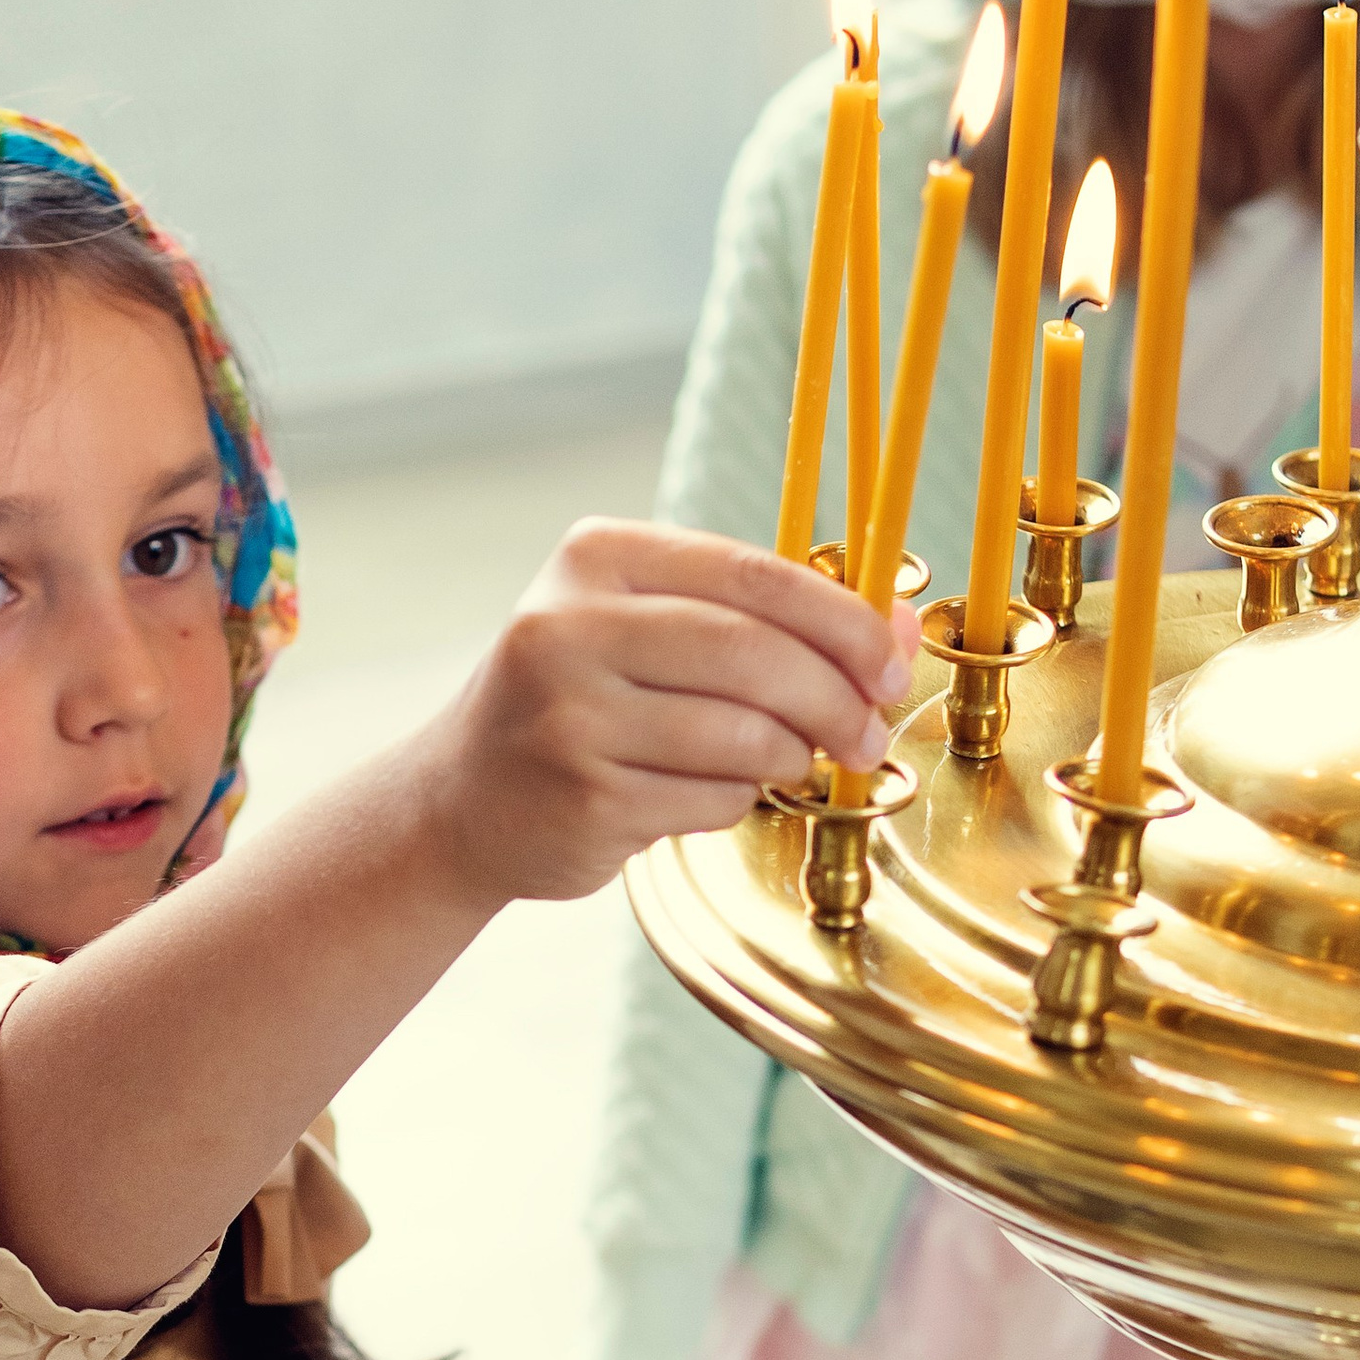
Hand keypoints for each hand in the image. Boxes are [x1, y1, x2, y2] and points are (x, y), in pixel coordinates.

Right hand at [411, 520, 914, 913]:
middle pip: (754, 654)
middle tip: (866, 733)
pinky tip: (706, 791)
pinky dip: (735, 800)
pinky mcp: (582, 796)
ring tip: (786, 762)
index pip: (753, 576)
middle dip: (834, 699)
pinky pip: (710, 797)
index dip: (843, 622)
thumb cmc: (579, 704)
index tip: (888, 664)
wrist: (461, 800)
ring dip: (789, 757)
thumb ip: (768, 619)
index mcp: (594, 559)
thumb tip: (899, 625)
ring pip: (741, 734)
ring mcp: (569, 715)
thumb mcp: (653, 630)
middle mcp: (567, 626)